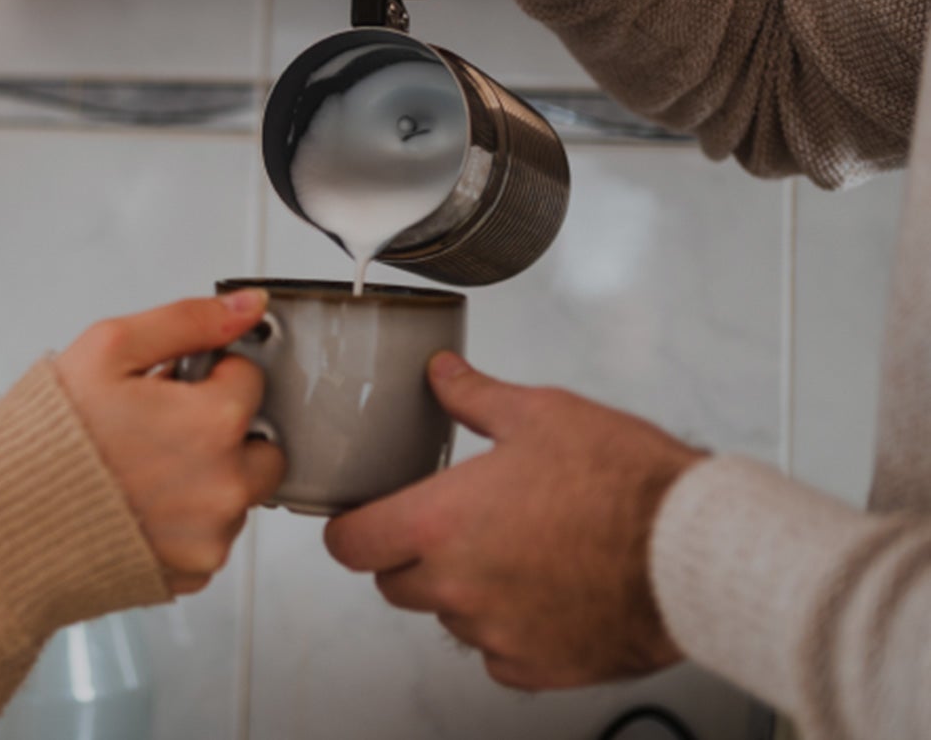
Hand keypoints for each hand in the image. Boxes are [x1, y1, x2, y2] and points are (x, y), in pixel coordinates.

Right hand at [53, 290, 285, 594]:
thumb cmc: (44, 441)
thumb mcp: (110, 350)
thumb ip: (191, 320)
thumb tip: (249, 306)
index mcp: (215, 423)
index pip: (251, 378)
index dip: (209, 374)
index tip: (175, 386)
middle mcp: (226, 485)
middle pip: (263, 441)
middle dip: (227, 430)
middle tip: (169, 428)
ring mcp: (212, 535)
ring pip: (241, 491)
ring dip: (211, 476)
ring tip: (149, 468)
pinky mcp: (195, 572)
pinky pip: (214, 533)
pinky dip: (190, 520)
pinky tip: (145, 504)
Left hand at [324, 353, 703, 690]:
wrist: (692, 549)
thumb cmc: (622, 480)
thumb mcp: (540, 414)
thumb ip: (474, 397)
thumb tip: (441, 374)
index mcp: (442, 524)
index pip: (350, 544)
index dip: (351, 528)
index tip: (364, 518)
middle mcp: (457, 588)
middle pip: (393, 583)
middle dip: (408, 554)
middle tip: (450, 522)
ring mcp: (496, 635)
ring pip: (447, 616)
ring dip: (462, 588)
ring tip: (512, 549)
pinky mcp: (537, 668)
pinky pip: (497, 651)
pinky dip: (507, 626)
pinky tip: (543, 589)